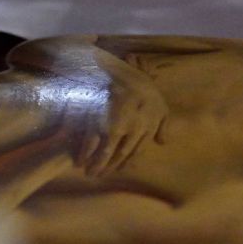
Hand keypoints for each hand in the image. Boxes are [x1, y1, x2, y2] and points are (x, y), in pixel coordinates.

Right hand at [76, 53, 167, 175]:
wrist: (118, 67)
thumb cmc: (141, 85)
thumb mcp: (160, 103)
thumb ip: (163, 125)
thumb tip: (162, 143)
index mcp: (147, 126)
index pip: (135, 151)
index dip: (126, 162)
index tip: (119, 169)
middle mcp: (132, 130)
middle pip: (120, 155)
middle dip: (110, 167)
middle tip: (101, 175)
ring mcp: (113, 126)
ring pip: (105, 153)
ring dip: (97, 165)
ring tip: (90, 173)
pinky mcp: (97, 120)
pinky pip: (89, 143)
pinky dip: (84, 154)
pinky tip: (80, 161)